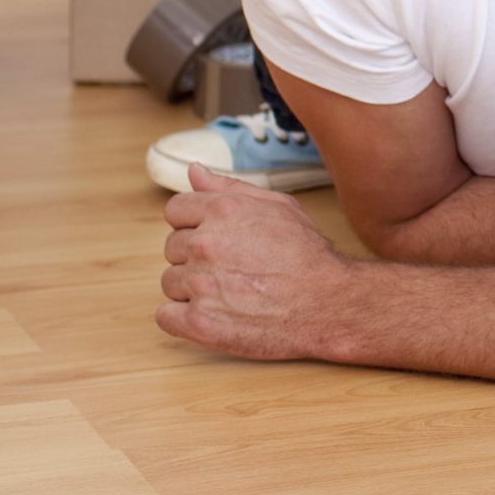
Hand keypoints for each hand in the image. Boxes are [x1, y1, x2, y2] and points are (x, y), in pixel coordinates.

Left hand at [157, 163, 352, 360]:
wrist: (327, 303)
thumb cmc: (307, 255)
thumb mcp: (278, 206)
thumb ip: (230, 187)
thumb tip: (194, 172)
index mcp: (222, 211)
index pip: (175, 210)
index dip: (193, 224)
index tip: (214, 238)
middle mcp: (206, 244)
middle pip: (172, 247)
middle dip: (195, 257)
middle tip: (231, 267)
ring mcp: (200, 285)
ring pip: (170, 282)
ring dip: (191, 288)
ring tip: (228, 292)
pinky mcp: (199, 322)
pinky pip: (166, 316)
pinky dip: (183, 318)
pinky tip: (213, 314)